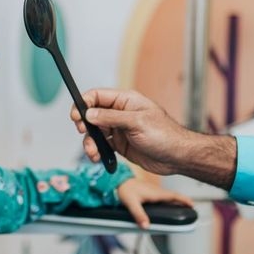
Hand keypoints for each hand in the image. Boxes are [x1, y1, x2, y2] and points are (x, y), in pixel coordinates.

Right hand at [71, 88, 237, 187]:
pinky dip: (96, 151)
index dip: (83, 103)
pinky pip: (101, 145)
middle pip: (92, 114)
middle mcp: (120, 113)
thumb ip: (111, 118)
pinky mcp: (120, 144)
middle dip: (84, 125)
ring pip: (95, 132)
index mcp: (125, 100)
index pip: (97, 96)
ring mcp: (119, 129)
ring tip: (93, 152)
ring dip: (90, 142)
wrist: (177, 157)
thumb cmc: (165, 135)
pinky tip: (98, 157)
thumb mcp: (137, 123)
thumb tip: (89, 114)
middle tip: (83, 132)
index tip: (76, 115)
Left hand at [116, 177, 192, 228]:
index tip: (193, 204)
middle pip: (173, 196)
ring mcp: (153, 190)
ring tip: (183, 206)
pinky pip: (163, 196)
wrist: (117, 181)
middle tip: (192, 207)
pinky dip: (169, 199)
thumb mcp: (131, 203)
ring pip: (168, 196)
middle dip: (183, 201)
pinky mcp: (150, 191)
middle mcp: (156, 191)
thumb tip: (146, 226)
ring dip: (177, 199)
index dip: (184, 200)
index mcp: (155, 193)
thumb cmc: (124, 190)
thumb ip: (138, 215)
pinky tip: (168, 204)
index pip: (173, 195)